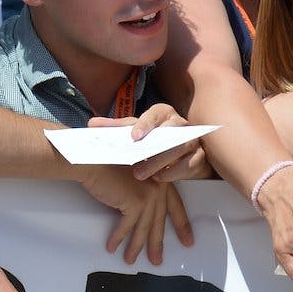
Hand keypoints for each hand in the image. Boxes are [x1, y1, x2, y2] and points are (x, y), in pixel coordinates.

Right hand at [77, 165, 193, 264]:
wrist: (93, 158)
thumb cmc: (108, 163)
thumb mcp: (133, 177)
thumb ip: (143, 190)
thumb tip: (142, 215)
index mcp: (162, 178)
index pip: (174, 205)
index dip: (181, 224)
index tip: (187, 240)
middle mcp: (159, 185)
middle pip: (160, 220)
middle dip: (158, 243)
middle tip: (158, 260)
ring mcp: (149, 193)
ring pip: (144, 227)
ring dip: (135, 246)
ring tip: (130, 260)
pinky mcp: (135, 201)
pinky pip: (127, 226)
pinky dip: (118, 238)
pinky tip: (113, 247)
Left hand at [88, 103, 211, 181]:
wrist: (183, 149)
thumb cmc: (154, 138)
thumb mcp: (136, 130)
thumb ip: (115, 128)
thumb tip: (91, 125)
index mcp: (163, 112)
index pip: (154, 115)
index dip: (145, 125)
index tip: (134, 136)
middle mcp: (180, 123)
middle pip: (170, 133)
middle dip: (153, 150)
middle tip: (135, 167)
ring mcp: (193, 139)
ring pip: (180, 149)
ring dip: (161, 163)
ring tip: (143, 175)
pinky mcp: (200, 156)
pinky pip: (191, 164)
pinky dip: (175, 172)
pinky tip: (160, 178)